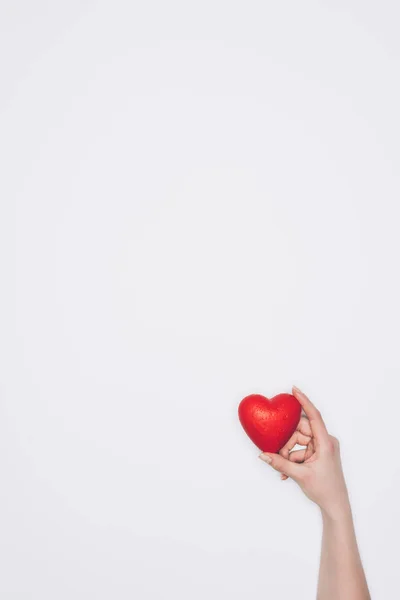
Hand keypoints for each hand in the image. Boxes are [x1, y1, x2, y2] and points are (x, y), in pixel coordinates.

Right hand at [259, 386, 349, 518]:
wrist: (335, 506)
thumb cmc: (325, 490)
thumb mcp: (300, 476)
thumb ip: (280, 463)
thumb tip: (263, 454)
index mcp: (326, 442)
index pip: (314, 416)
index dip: (304, 401)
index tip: (293, 390)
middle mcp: (325, 442)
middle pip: (301, 431)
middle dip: (287, 441)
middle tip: (277, 452)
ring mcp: (322, 448)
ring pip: (298, 441)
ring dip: (288, 453)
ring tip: (283, 470)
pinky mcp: (318, 454)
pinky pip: (300, 450)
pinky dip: (292, 459)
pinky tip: (286, 473)